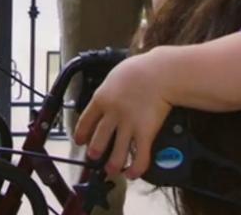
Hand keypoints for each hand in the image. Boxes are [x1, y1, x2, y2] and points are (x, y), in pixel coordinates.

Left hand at [73, 52, 171, 179]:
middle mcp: (112, 115)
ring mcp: (128, 126)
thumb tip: (109, 95)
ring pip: (116, 155)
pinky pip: (139, 157)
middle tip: (94, 157)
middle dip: (94, 153)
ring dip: (112, 166)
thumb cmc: (141, 69)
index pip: (85, 121)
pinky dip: (135, 169)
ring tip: (112, 170)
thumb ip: (109, 89)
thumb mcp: (116, 75)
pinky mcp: (145, 133)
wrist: (160, 72)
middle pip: (97, 141)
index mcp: (102, 98)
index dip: (81, 134)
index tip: (80, 140)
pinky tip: (133, 173)